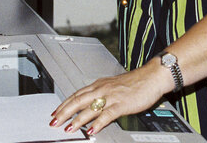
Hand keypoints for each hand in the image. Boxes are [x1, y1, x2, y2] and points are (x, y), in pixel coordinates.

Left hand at [49, 60, 171, 135]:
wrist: (152, 77)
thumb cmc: (135, 82)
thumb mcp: (114, 86)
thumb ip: (102, 95)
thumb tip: (92, 105)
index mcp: (99, 85)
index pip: (77, 94)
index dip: (64, 104)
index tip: (55, 112)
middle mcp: (102, 89)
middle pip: (78, 100)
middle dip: (64, 112)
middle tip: (54, 121)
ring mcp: (111, 97)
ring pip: (90, 108)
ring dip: (77, 119)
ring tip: (69, 128)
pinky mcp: (121, 104)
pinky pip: (107, 115)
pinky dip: (98, 123)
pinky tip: (92, 130)